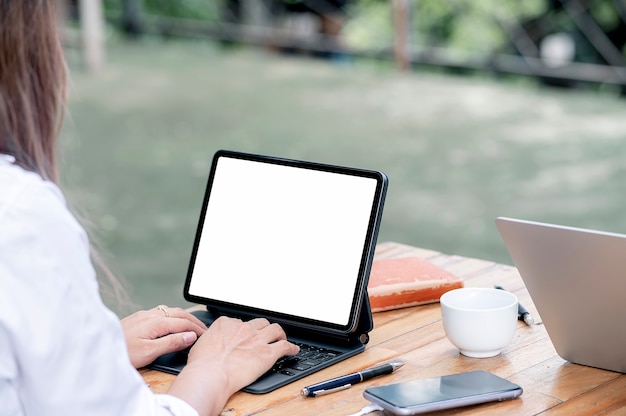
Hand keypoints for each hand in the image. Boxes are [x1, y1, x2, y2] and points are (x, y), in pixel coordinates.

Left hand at [121, 306, 207, 367]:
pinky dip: (173, 315)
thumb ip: (172, 343)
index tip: (206, 335)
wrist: (99, 348)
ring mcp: (143, 314)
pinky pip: (161, 312)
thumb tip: (190, 336)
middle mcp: (151, 315)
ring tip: (192, 324)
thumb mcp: (150, 352)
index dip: (197, 329)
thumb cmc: (123, 353)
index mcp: (156, 322)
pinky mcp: (137, 317)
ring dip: (184, 316)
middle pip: (179, 313)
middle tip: (204, 329)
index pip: (184, 323)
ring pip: (170, 310)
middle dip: (193, 320)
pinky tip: (171, 321)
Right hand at [168, 316, 298, 414]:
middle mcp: (243, 328)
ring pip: (275, 329)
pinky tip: (293, 350)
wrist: (210, 375)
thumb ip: (211, 338)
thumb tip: (211, 341)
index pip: (240, 322)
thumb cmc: (202, 364)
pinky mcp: (268, 353)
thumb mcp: (201, 343)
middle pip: (259, 323)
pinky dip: (291, 347)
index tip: (245, 335)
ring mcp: (257, 339)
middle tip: (265, 335)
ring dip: (280, 333)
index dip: (243, 330)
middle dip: (263, 328)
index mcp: (227, 323)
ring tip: (281, 337)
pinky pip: (285, 346)